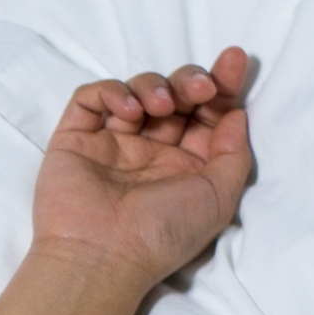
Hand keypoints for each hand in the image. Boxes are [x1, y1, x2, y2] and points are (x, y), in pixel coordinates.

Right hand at [31, 47, 258, 287]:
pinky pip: (90, 98)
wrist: (103, 254)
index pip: (206, 114)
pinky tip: (126, 109)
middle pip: (175, 95)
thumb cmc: (163, 234)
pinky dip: (110, 91)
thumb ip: (234, 152)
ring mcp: (112, 144)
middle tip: (199, 87)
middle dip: (190, 80)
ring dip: (154, 86)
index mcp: (185, 166)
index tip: (234, 60)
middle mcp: (150, 152)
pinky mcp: (77, 139)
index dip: (222, 84)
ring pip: (136, 90)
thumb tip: (236, 113)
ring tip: (158, 106)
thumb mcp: (219, 197)